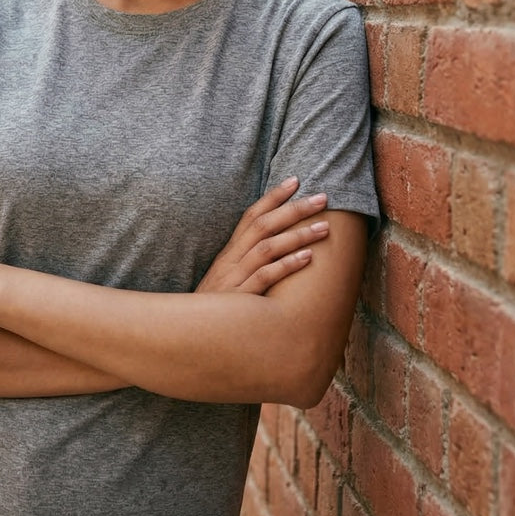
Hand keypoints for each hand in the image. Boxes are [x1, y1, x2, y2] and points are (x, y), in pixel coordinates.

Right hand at [196, 178, 328, 295]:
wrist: (190, 335)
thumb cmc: (215, 308)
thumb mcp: (227, 279)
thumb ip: (246, 262)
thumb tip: (274, 246)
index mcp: (229, 252)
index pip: (251, 215)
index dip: (273, 196)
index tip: (295, 180)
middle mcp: (231, 259)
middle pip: (263, 225)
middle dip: (294, 209)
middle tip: (322, 197)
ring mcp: (234, 277)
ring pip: (267, 247)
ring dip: (298, 234)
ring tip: (324, 227)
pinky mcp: (240, 298)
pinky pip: (265, 277)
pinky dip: (287, 265)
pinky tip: (308, 257)